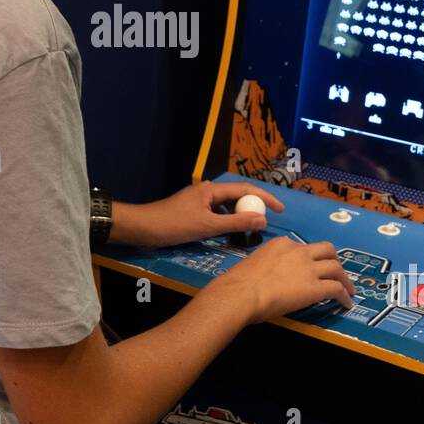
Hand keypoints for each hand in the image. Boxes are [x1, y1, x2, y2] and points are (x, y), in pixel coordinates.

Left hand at [108, 180, 285, 248]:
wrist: (142, 228)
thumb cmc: (173, 225)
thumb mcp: (208, 226)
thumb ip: (236, 223)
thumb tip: (263, 220)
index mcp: (212, 190)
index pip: (245, 190)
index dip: (265, 198)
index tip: (281, 210)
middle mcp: (207, 191)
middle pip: (237, 196)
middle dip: (254, 207)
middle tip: (267, 222)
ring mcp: (199, 201)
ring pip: (226, 206)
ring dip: (239, 216)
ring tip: (250, 230)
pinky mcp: (192, 211)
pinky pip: (216, 213)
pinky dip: (226, 222)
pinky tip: (228, 234)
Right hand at [213, 236, 352, 325]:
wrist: (242, 292)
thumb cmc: (239, 283)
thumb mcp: (253, 264)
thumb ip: (265, 267)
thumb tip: (265, 279)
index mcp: (281, 244)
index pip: (301, 247)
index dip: (309, 258)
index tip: (309, 266)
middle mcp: (298, 252)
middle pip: (326, 250)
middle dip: (334, 259)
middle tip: (336, 270)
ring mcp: (308, 269)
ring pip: (336, 268)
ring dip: (345, 278)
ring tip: (349, 289)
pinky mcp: (315, 288)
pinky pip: (337, 289)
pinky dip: (345, 295)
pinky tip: (346, 303)